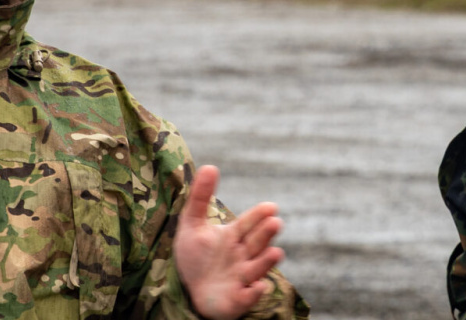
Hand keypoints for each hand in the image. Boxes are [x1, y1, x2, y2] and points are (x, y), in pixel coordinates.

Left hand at [173, 165, 284, 319]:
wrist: (190, 290)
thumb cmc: (196, 256)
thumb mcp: (192, 225)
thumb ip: (200, 198)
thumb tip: (209, 166)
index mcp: (234, 236)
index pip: (249, 223)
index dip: (259, 215)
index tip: (270, 207)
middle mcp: (243, 255)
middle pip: (257, 243)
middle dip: (266, 234)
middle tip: (275, 223)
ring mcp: (242, 278)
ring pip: (258, 268)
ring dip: (267, 262)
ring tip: (276, 253)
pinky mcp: (237, 299)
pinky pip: (248, 297)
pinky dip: (254, 293)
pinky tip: (257, 287)